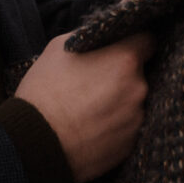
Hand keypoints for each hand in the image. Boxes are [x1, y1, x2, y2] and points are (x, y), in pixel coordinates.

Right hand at [15, 32, 153, 182]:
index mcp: (125, 60)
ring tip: (88, 108)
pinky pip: (125, 127)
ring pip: (131, 102)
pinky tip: (90, 126)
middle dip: (121, 75)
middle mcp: (138, 88)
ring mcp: (136, 119)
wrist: (35, 142)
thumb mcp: (59, 48)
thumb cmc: (44, 90)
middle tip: (94, 81)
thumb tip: (101, 39)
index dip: (134, 42)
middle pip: (138, 74)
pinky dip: (112, 125)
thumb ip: (90, 38)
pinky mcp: (129, 144)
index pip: (147, 41)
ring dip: (117, 102)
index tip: (122, 47)